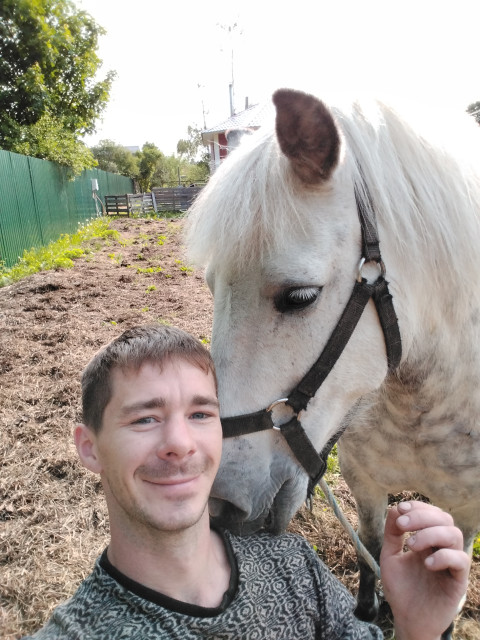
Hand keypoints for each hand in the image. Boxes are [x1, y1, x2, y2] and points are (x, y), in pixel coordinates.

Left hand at [380, 501, 469, 639]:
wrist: (408, 619)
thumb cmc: (401, 588)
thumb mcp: (389, 556)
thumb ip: (392, 534)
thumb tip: (395, 508)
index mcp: (427, 539)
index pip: (431, 513)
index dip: (418, 507)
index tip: (400, 509)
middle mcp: (442, 547)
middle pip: (444, 518)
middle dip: (422, 516)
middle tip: (403, 525)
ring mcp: (451, 563)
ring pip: (454, 534)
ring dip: (431, 533)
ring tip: (412, 545)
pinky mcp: (458, 580)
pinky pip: (460, 560)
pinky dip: (443, 556)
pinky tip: (426, 564)